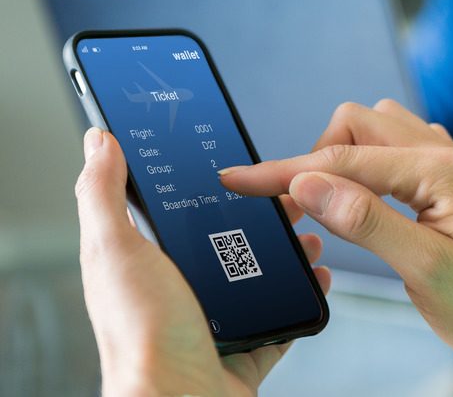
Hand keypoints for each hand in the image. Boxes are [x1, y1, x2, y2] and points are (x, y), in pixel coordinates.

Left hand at [75, 128, 330, 396]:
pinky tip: (316, 276)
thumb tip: (98, 144)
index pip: (179, 212)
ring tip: (308, 234)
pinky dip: (302, 295)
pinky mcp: (243, 347)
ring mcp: (215, 320)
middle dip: (263, 217)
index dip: (209, 187)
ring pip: (259, 276)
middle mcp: (180, 291)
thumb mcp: (116, 250)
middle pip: (228, 241)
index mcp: (147, 263)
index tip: (236, 166)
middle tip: (287, 198)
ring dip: (288, 252)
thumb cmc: (142, 337)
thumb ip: (103, 195)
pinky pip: (280, 316)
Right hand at [219, 100, 452, 395]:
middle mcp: (448, 155)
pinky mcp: (451, 185)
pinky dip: (368, 169)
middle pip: (358, 124)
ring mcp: (451, 167)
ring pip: (378, 132)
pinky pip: (398, 153)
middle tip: (297, 209)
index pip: (344, 159)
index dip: (285, 171)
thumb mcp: (427, 270)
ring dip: (343, 159)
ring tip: (329, 207)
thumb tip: (309, 182)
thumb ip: (367, 221)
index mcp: (442, 170)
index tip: (239, 180)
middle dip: (316, 158)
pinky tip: (365, 202)